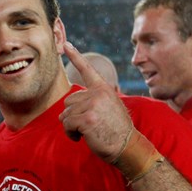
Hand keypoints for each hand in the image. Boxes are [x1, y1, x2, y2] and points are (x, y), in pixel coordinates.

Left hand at [59, 42, 132, 161]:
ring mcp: (92, 105)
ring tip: (88, 131)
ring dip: (71, 126)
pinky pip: (66, 124)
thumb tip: (71, 105)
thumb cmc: (115, 130)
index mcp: (103, 89)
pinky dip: (70, 134)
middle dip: (73, 116)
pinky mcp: (86, 118)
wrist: (126, 145)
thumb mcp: (108, 108)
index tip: (66, 44)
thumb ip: (93, 100)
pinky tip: (82, 137)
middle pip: (68, 102)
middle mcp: (97, 94)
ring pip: (65, 114)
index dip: (76, 56)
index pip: (87, 69)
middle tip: (88, 125)